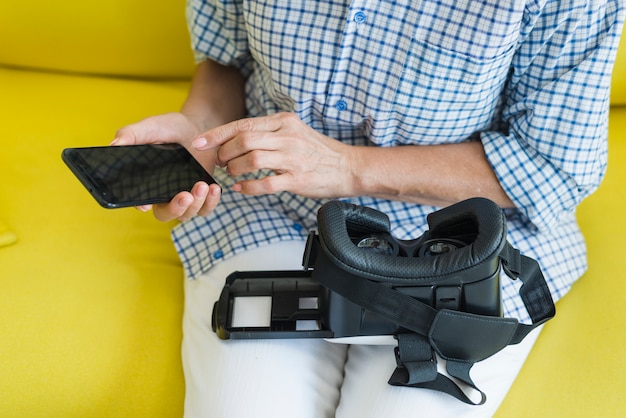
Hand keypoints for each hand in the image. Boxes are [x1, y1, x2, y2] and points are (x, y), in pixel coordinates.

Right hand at [112, 112, 220, 221]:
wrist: (197, 126)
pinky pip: (205, 209)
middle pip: (165, 214)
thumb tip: (114, 144)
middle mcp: (163, 193)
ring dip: (196, 204)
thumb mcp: (150, 127)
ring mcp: (183, 196)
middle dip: (175, 209)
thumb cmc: (169, 127)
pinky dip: (211, 203)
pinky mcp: (202, 195)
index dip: (141, 206)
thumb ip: (131, 134)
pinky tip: (213, 188)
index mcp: (145, 182)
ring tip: (202, 185)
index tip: (146, 205)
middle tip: (185, 196)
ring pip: (187, 214)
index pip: (139, 201)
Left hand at [192, 113, 353, 197]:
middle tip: (220, 161)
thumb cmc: (318, 151)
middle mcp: (288, 136)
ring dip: (235, 168)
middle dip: (225, 152)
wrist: (348, 167)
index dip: (217, 134)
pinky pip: (265, 184)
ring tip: (231, 172)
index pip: (243, 124)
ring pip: (252, 160)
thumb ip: (269, 132)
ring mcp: (293, 158)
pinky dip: (248, 187)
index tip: (199, 142)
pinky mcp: (298, 179)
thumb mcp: (294, 131)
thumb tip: (237, 137)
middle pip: (244, 140)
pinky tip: (241, 188)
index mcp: (284, 122)